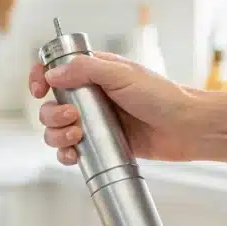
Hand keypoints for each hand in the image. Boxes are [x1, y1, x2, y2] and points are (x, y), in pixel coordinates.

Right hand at [28, 52, 200, 165]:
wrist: (187, 129)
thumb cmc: (163, 97)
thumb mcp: (123, 75)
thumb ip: (85, 70)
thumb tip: (53, 73)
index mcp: (95, 73)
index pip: (56, 70)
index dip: (41, 78)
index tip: (39, 89)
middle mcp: (91, 97)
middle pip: (51, 105)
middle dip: (52, 114)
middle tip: (72, 118)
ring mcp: (94, 122)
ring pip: (56, 129)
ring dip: (56, 135)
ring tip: (76, 136)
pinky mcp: (100, 145)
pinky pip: (71, 151)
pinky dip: (66, 154)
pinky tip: (74, 155)